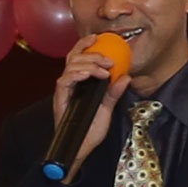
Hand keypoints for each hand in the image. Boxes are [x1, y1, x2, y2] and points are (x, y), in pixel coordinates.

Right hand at [53, 34, 131, 182]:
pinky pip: (64, 80)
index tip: (98, 37)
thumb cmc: (90, 130)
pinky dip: (76, 74)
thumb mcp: (107, 108)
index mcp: (79, 82)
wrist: (80, 148)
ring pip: (70, 66)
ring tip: (103, 71)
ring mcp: (64, 90)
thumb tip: (127, 77)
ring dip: (88, 64)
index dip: (85, 44)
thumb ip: (114, 92)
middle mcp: (69, 83)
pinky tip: (88, 75)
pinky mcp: (60, 99)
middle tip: (108, 60)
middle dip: (91, 54)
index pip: (78, 56)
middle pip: (73, 57)